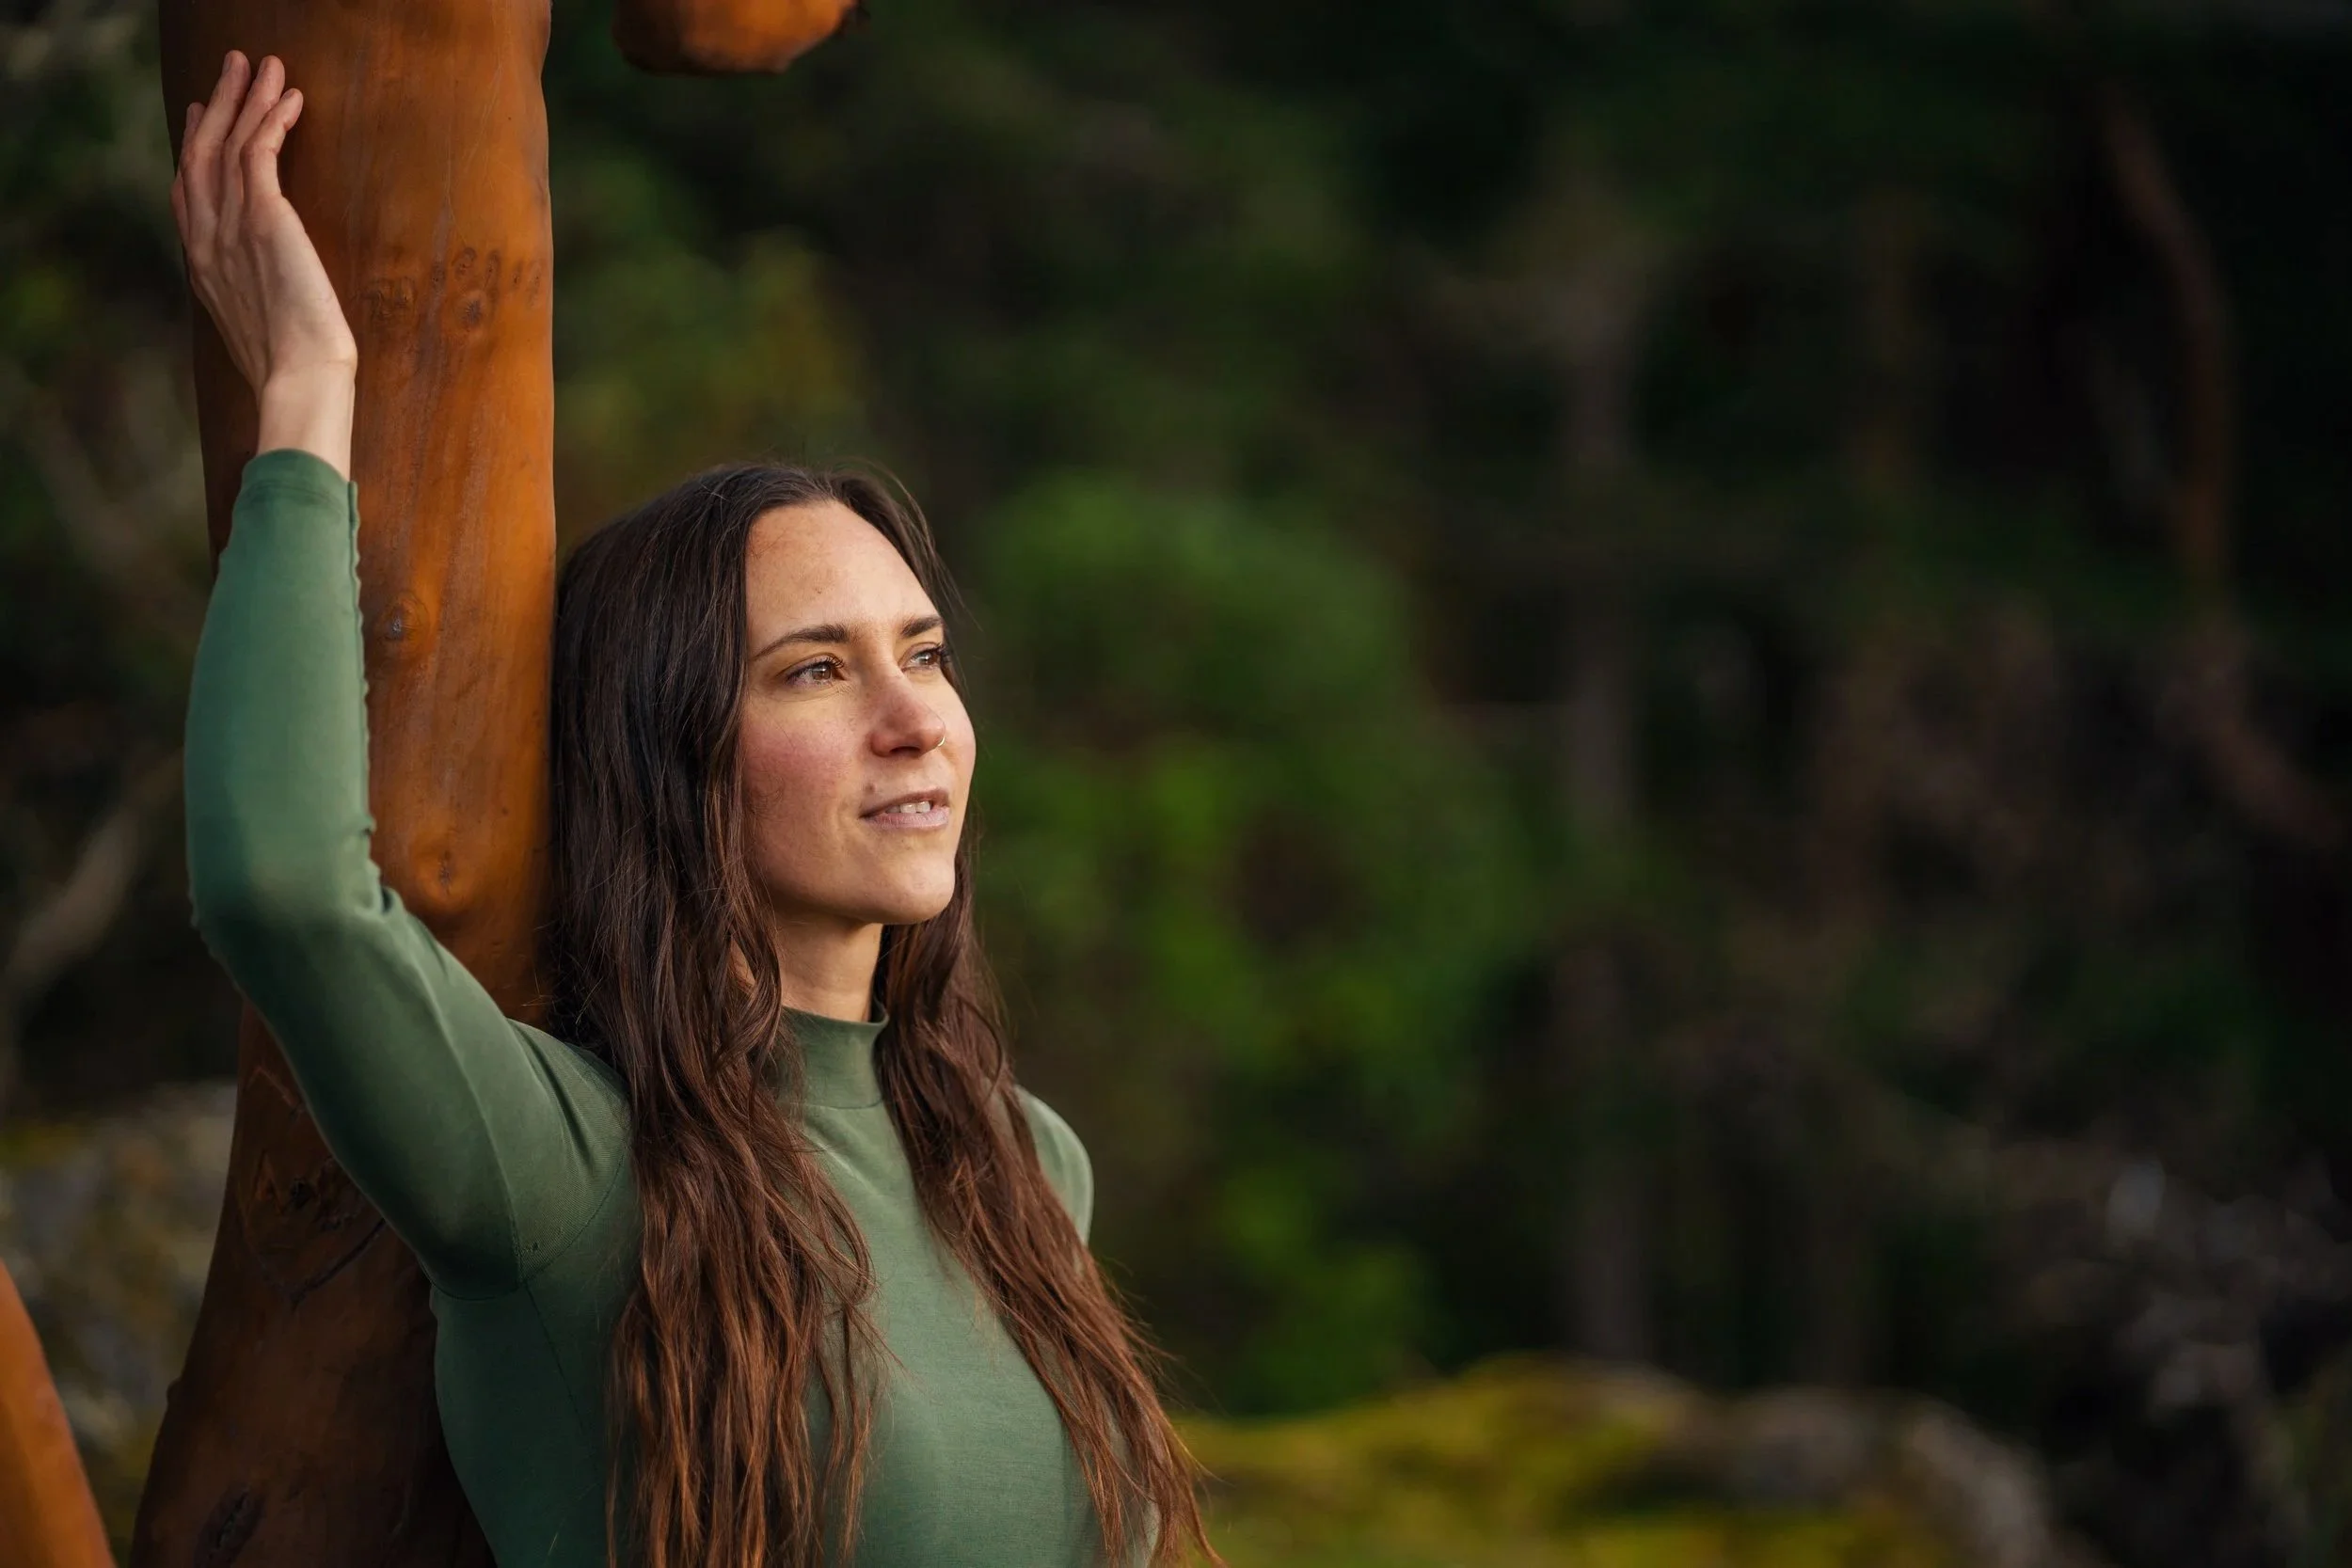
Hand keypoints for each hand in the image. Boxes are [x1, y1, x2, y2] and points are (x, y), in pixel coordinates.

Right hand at [171, 51, 358, 406]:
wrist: (300, 380)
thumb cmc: (293, 371)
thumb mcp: (260, 331)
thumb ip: (253, 301)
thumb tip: (269, 305)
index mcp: (203, 267)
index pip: (189, 193)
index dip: (194, 148)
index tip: (204, 117)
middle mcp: (208, 240)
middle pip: (202, 154)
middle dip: (219, 105)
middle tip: (233, 68)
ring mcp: (232, 228)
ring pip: (230, 144)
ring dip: (247, 99)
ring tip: (264, 67)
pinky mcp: (265, 220)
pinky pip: (260, 154)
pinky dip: (272, 121)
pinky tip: (289, 99)